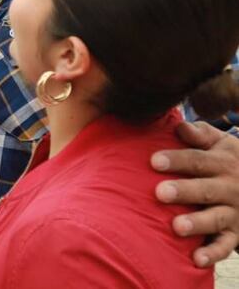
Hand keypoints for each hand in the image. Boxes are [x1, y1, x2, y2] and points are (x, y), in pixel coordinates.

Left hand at [152, 121, 238, 266]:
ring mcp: (233, 212)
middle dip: (184, 191)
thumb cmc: (226, 161)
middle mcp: (229, 187)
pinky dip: (212, 253)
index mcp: (222, 162)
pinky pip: (225, 245)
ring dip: (197, 223)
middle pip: (205, 189)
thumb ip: (201, 134)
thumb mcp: (221, 144)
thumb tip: (179, 126)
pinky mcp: (236, 234)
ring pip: (216, 218)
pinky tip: (196, 259)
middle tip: (160, 193)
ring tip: (176, 227)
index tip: (154, 161)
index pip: (197, 160)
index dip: (176, 160)